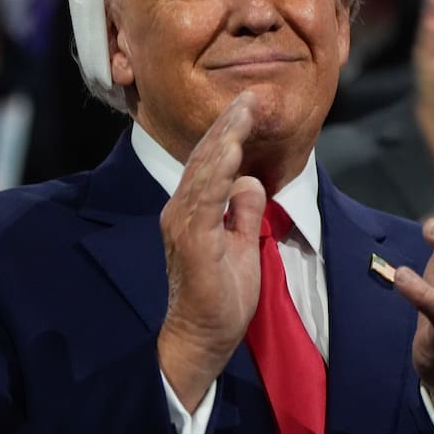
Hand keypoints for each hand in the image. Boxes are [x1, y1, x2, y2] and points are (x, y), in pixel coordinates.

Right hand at [157, 91, 265, 411]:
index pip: (213, 162)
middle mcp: (182, 209)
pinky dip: (218, 172)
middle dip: (230, 123)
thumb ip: (244, 212)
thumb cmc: (220, 297)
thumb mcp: (243, 245)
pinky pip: (205, 199)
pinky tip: (232, 150)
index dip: (231, 132)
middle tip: (252, 95)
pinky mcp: (191, 239)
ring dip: (225, 137)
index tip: (252, 104)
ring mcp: (183, 223)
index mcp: (194, 209)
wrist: (201, 338)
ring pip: (205, 170)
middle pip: (207, 157)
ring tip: (244, 110)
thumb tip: (251, 180)